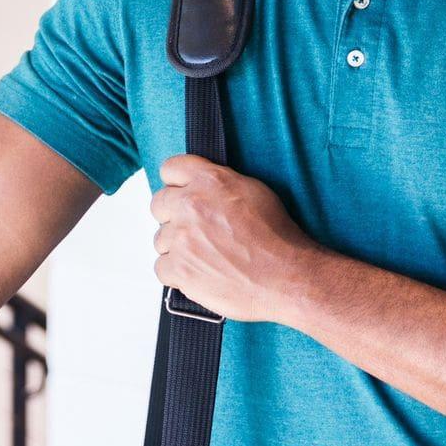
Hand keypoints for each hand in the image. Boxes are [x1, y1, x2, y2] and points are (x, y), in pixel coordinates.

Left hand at [149, 154, 323, 324]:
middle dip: (173, 216)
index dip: (176, 184)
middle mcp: (191, 205)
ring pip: (160, 239)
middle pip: (158, 204)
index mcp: (209, 180)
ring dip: (177, 248)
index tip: (181, 194)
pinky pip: (161, 268)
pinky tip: (199, 272)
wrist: (286, 277)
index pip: (170, 168)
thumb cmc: (277, 238)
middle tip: (194, 231)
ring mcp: (182, 238)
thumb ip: (219, 183)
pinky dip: (177, 273)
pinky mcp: (179, 268)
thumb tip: (201, 184)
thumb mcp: (253, 190)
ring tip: (204, 256)